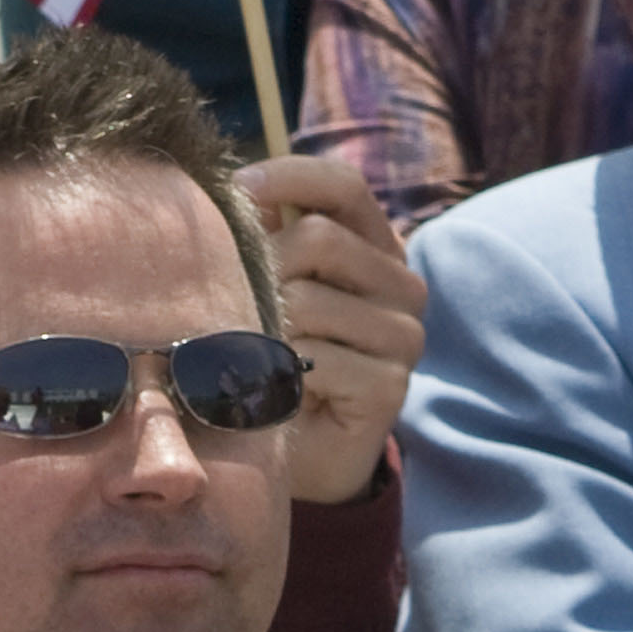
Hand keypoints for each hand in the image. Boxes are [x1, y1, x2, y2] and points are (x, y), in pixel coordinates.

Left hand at [236, 155, 423, 507]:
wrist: (299, 453)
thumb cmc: (276, 359)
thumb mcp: (268, 285)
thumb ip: (262, 235)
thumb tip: (227, 186)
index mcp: (376, 247)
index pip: (344, 185)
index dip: (288, 178)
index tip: (235, 189)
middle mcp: (403, 286)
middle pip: (320, 238)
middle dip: (262, 265)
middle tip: (227, 301)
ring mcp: (405, 337)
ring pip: (309, 299)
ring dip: (261, 327)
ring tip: (243, 353)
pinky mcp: (392, 386)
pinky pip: (316, 358)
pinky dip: (276, 373)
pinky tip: (266, 390)